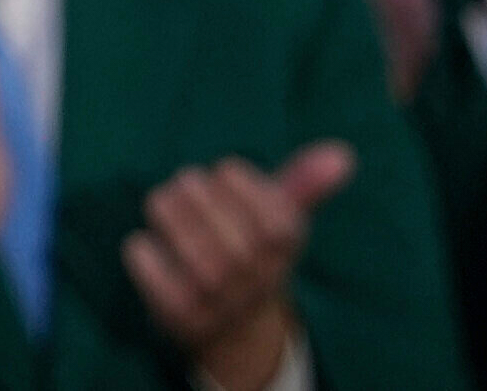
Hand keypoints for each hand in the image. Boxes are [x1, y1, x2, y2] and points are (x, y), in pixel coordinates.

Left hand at [120, 144, 352, 390]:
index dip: (230, 175)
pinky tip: (158, 255)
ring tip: (170, 213)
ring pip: (168, 217)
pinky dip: (143, 248)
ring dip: (165, 210)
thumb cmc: (257, 257)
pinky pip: (142, 254)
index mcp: (283, 239)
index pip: (236, 177)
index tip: (230, 184)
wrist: (238, 333)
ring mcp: (215, 293)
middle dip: (190, 187)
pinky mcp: (176, 311)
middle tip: (193, 196)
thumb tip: (344, 153)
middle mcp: (252, 269)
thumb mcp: (284, 221)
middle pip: (196, 192)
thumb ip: (306, 183)